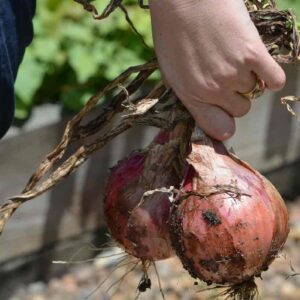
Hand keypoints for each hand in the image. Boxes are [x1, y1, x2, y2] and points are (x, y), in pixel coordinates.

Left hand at [149, 0, 285, 139]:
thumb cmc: (171, 31)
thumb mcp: (169, 70)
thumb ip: (187, 95)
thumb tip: (202, 113)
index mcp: (191, 95)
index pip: (218, 127)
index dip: (225, 123)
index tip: (227, 114)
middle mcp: (213, 90)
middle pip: (241, 110)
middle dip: (236, 97)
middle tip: (228, 78)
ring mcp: (233, 73)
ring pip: (254, 91)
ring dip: (248, 78)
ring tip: (235, 59)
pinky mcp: (252, 53)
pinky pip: (275, 80)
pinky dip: (272, 77)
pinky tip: (261, 66)